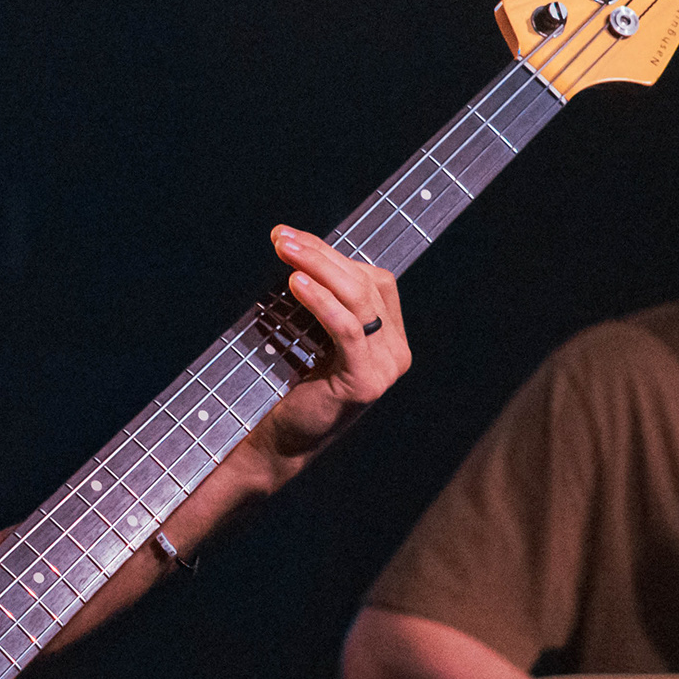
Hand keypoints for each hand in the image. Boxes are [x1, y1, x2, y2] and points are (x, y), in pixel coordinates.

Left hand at [252, 226, 411, 467]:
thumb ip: (323, 301)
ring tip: (283, 251)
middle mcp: (397, 351)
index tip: (292, 238)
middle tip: (281, 237)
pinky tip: (295, 283)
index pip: (372, 280)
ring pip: (357, 300)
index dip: (333, 254)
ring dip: (317, 268)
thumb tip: (299, 247)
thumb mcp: (314, 336)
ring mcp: (386, 368)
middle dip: (320, 255)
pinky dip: (321, 302)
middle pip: (364, 284)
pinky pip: (347, 329)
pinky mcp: (365, 382)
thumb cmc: (292, 385)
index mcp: (390, 338)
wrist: (282, 440)